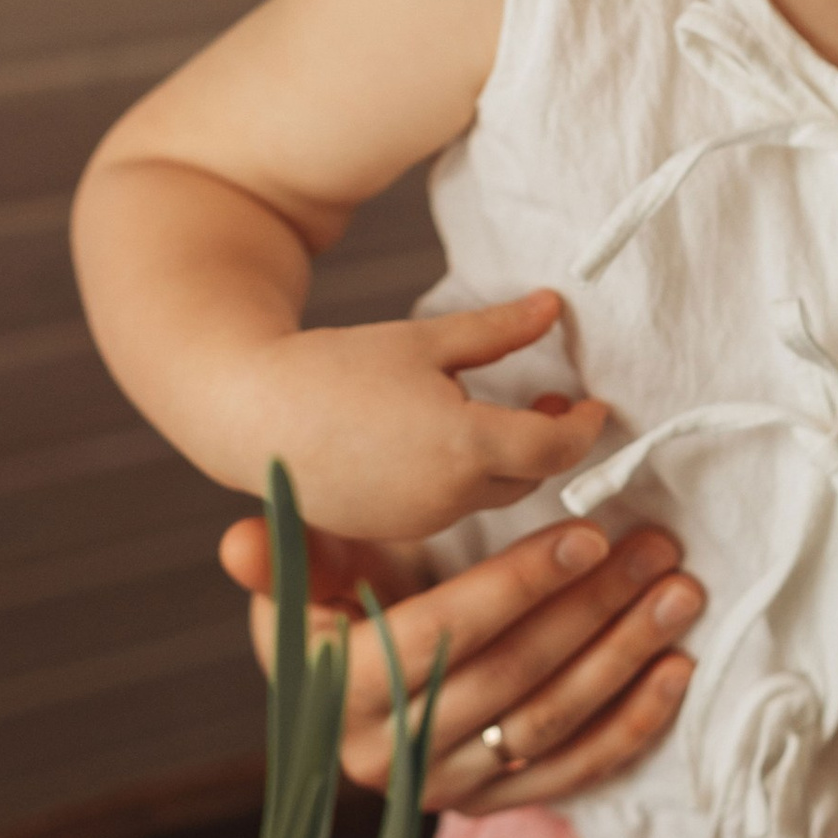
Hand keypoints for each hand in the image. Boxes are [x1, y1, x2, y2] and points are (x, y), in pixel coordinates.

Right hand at [219, 511, 701, 809]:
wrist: (343, 676)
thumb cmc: (334, 599)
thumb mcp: (310, 567)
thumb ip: (292, 551)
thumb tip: (238, 542)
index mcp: (336, 691)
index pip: (440, 637)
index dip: (516, 587)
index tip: (586, 536)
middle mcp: (384, 753)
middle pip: (507, 679)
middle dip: (592, 610)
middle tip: (655, 550)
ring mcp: (440, 786)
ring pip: (548, 723)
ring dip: (624, 657)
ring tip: (679, 592)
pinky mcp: (488, 803)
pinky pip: (571, 771)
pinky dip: (631, 723)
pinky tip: (676, 669)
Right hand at [228, 289, 611, 540]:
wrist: (244, 414)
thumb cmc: (333, 368)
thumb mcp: (424, 340)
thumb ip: (498, 330)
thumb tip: (553, 306)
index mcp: (466, 445)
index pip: (557, 447)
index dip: (582, 425)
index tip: (593, 404)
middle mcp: (448, 496)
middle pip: (528, 476)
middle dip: (546, 443)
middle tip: (549, 402)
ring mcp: (416, 522)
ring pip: (487, 495)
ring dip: (502, 463)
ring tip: (495, 415)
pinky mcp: (387, 531)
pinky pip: (445, 508)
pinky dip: (460, 481)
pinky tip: (440, 444)